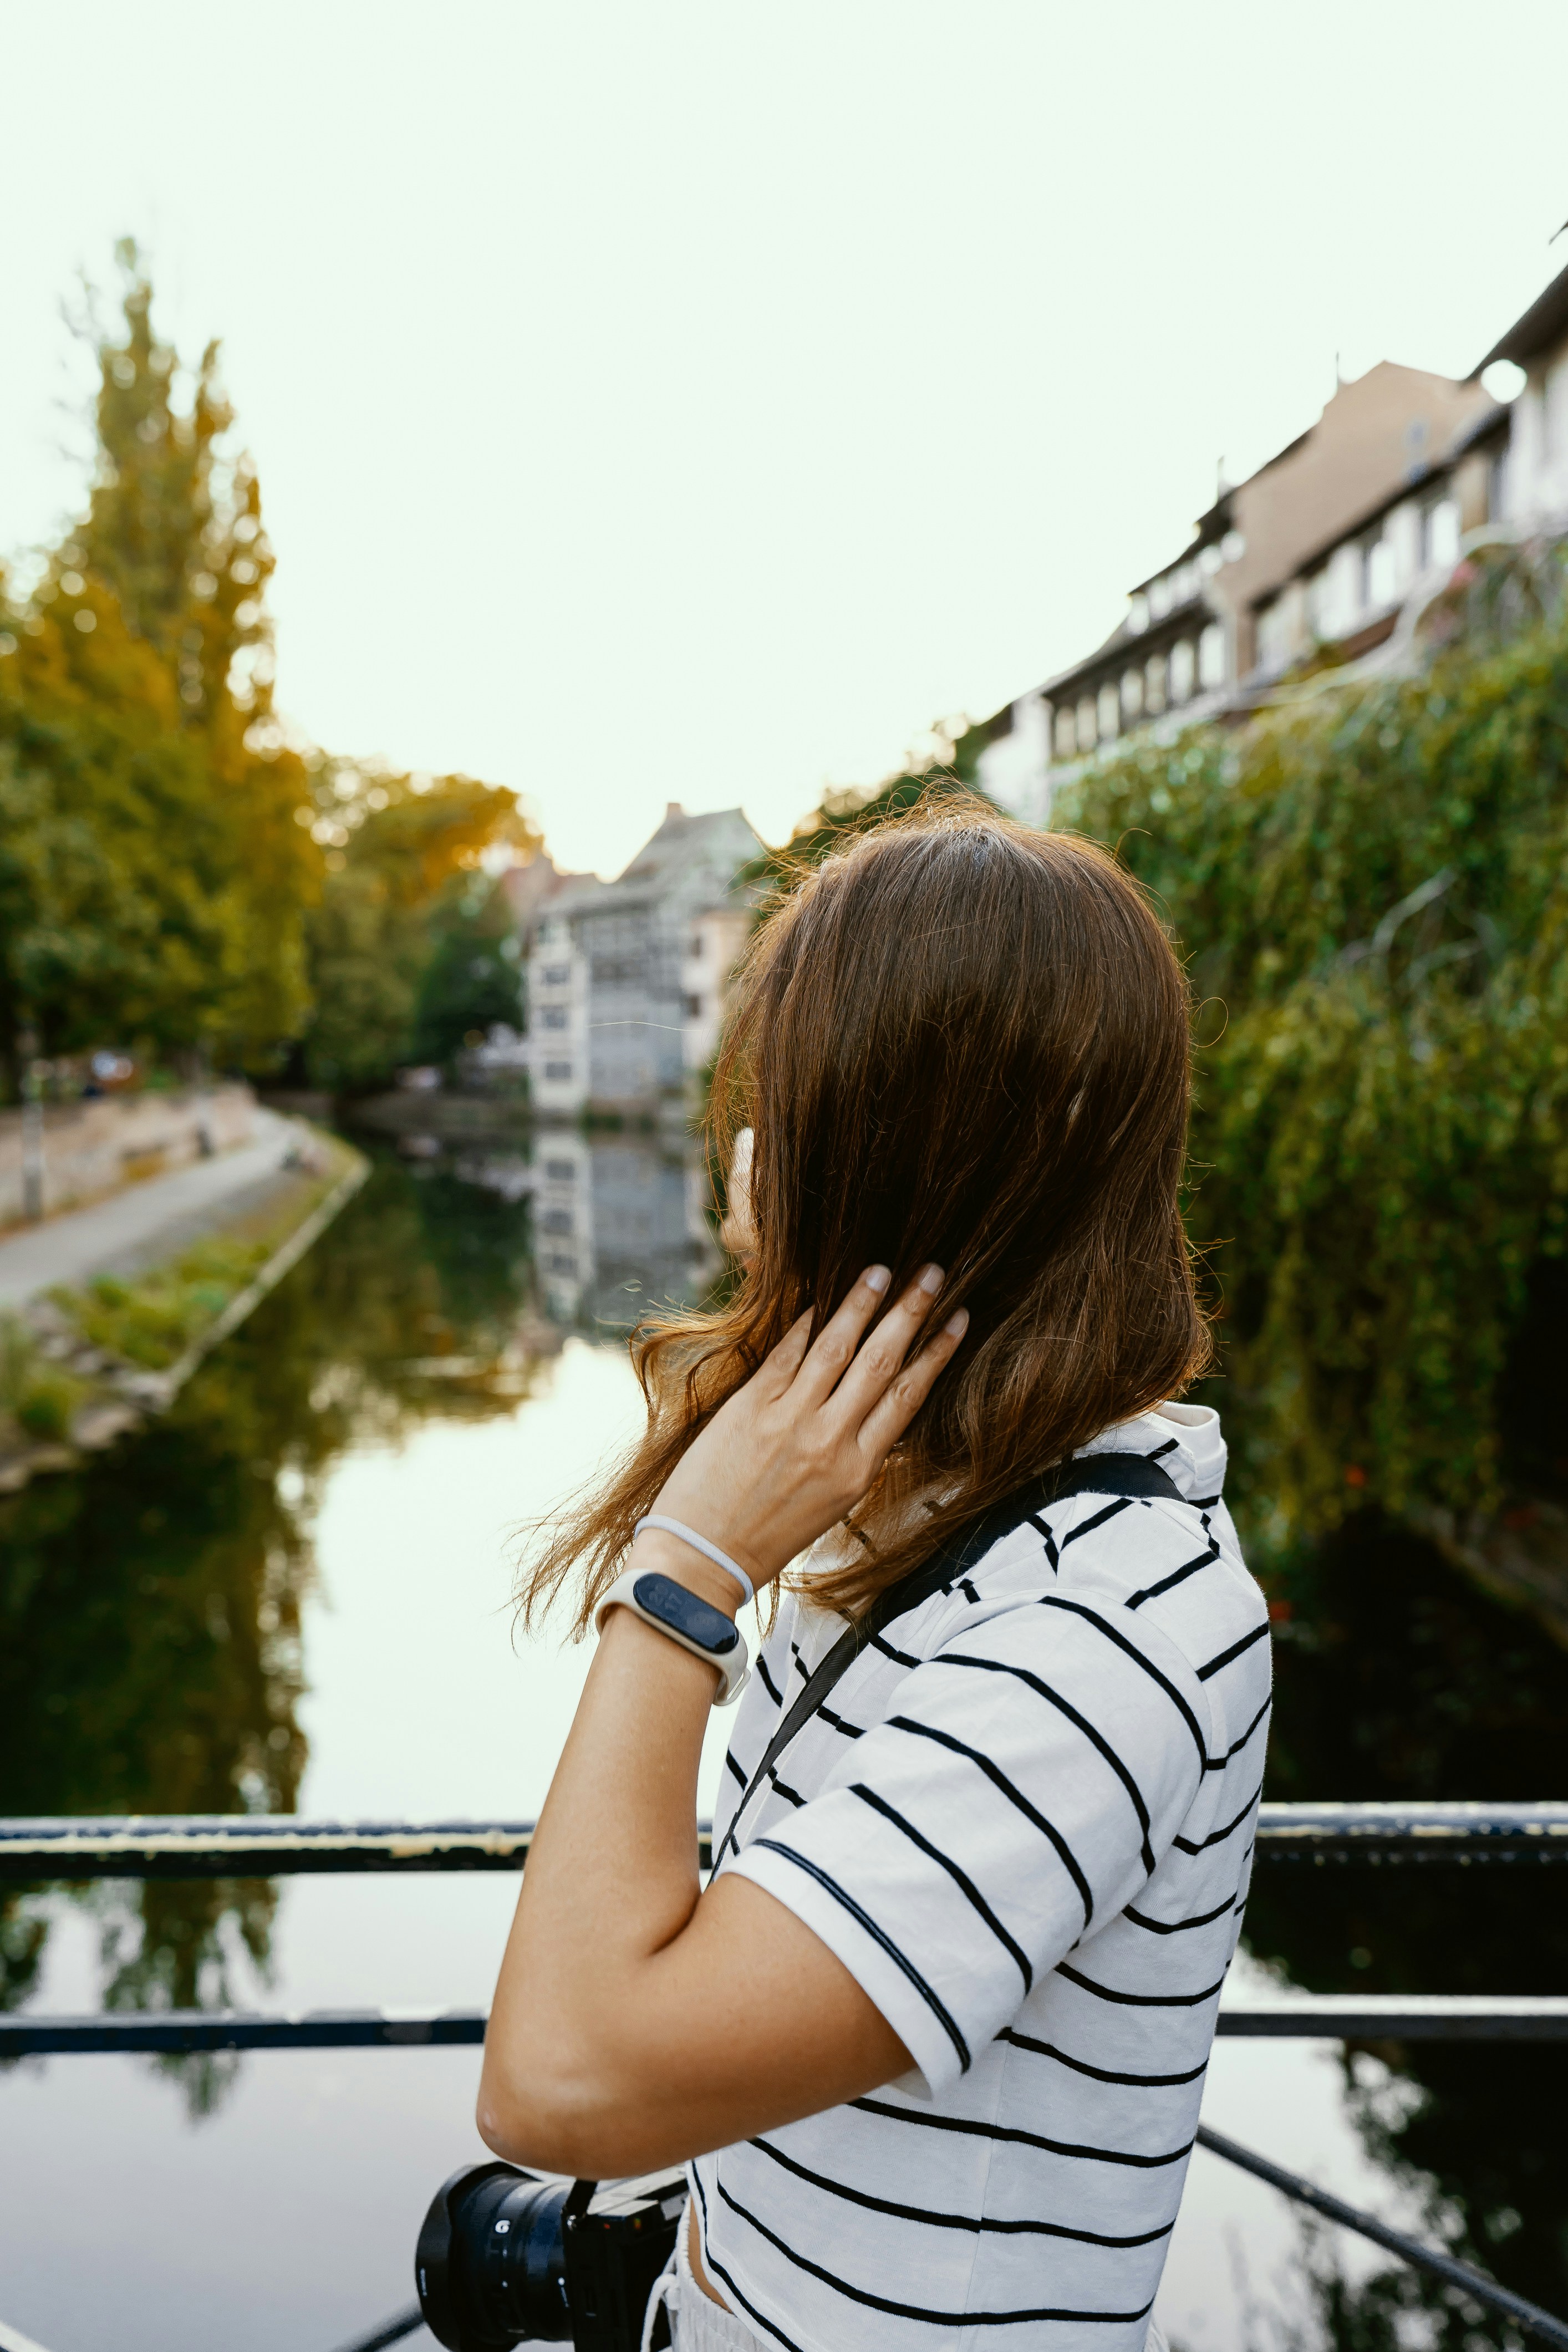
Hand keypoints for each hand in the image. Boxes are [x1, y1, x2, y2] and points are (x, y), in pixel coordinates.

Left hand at [642, 1264, 967, 1593]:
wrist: (704, 1554)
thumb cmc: (768, 1534)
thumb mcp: (831, 1504)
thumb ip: (855, 1454)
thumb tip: (872, 1406)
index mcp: (858, 1470)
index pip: (908, 1397)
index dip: (936, 1352)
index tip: (957, 1317)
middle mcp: (830, 1440)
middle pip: (881, 1362)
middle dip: (910, 1312)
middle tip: (932, 1272)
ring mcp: (789, 1419)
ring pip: (836, 1347)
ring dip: (861, 1303)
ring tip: (881, 1270)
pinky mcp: (750, 1406)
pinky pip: (786, 1353)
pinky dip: (806, 1322)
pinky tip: (821, 1297)